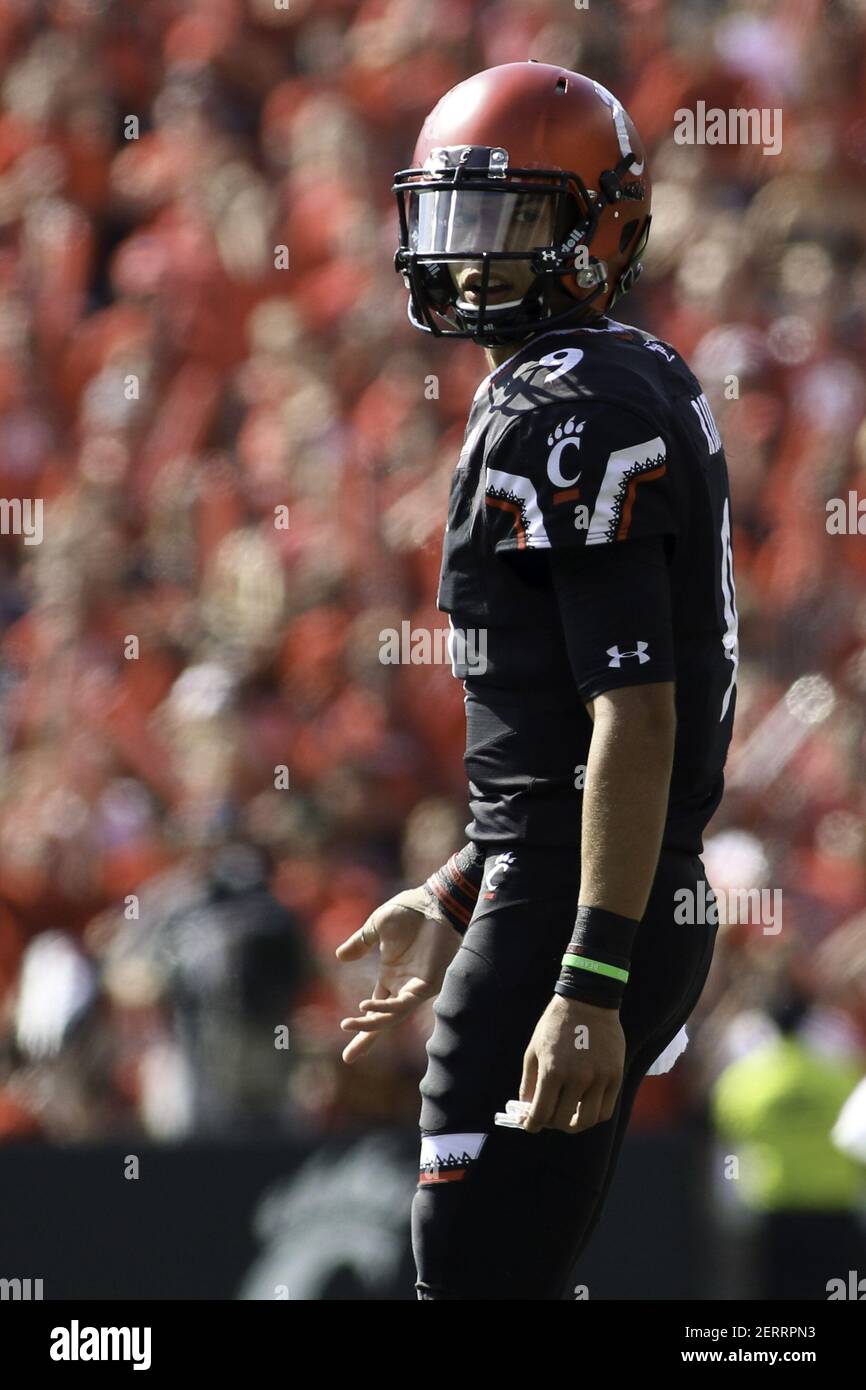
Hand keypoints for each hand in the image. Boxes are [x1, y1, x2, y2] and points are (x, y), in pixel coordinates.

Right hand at [335, 892, 460, 1064]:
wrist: (434, 902)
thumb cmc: (410, 911)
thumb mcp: (376, 926)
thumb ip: (360, 942)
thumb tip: (340, 957)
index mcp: (391, 977)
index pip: (374, 1008)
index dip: (361, 1027)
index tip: (345, 1042)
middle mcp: (403, 987)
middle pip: (383, 1021)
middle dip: (366, 1038)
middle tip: (348, 1058)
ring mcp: (416, 987)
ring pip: (392, 1016)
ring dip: (371, 1022)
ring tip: (351, 1022)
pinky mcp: (428, 984)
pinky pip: (404, 1003)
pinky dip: (386, 1007)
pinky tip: (368, 1006)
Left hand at [520, 995, 625, 1133]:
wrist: (587, 1000)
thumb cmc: (555, 1024)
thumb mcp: (533, 1050)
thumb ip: (528, 1083)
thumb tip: (526, 1110)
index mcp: (552, 1071)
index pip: (541, 1114)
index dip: (532, 1125)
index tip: (530, 1125)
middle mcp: (577, 1078)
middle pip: (563, 1121)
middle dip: (551, 1123)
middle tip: (547, 1117)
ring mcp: (599, 1078)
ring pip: (587, 1120)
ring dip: (574, 1125)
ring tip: (567, 1118)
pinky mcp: (615, 1076)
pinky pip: (605, 1110)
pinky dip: (593, 1116)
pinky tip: (584, 1108)